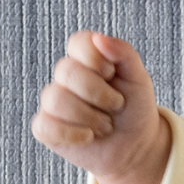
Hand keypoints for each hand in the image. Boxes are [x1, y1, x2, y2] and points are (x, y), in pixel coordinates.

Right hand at [31, 31, 165, 183]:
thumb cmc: (135, 108)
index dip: (97, 60)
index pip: (78, 43)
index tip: (113, 74)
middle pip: (67, 72)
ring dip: (90, 117)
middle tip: (117, 106)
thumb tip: (99, 38)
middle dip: (100, 94)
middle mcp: (66, 77)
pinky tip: (88, 136)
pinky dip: (72, 134)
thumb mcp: (139, 78)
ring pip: (56, 100)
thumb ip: (124, 53)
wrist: (136, 145)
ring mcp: (53, 102)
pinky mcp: (46, 128)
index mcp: (87, 59)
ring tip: (106, 126)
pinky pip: (44, 126)